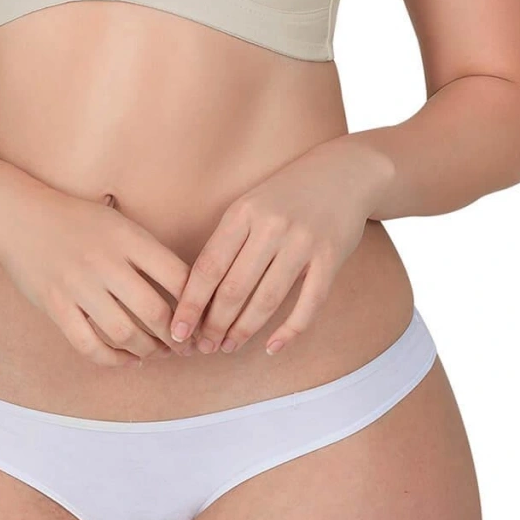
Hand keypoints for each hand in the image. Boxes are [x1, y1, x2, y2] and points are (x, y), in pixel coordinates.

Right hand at [0, 181, 193, 367]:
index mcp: (128, 237)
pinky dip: (113, 360)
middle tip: (185, 346)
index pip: (177, 276)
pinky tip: (127, 360)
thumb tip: (187, 290)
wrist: (20, 216)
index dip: (196, 304)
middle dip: (176, 337)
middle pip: (155, 311)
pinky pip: (89, 345)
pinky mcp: (55, 305)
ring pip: (125, 333)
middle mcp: (106, 261)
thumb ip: (148, 252)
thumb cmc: (77, 220)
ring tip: (158, 353)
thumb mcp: (119, 223)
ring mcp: (78, 285)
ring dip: (148, 351)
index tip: (203, 319)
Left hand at [168, 137, 391, 356]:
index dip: (191, 303)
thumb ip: (228, 242)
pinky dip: (289, 331)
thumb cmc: (286, 195)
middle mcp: (271, 226)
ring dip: (244, 331)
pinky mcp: (330, 257)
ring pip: (267, 300)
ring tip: (229, 347)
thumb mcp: (250, 205)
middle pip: (234, 288)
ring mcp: (303, 242)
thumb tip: (198, 294)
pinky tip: (272, 347)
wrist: (342, 172)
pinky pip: (308, 304)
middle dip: (214, 324)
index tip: (177, 330)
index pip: (209, 266)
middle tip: (203, 348)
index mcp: (243, 212)